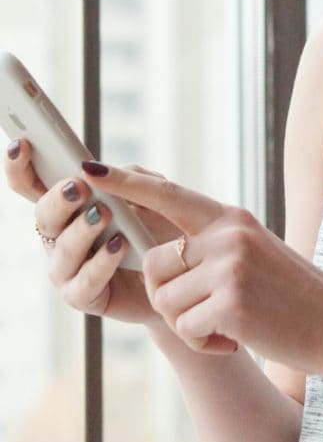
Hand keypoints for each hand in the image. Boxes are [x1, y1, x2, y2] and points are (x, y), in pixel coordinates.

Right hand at [3, 138, 179, 327]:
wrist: (185, 279)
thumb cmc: (163, 235)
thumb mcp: (154, 198)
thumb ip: (130, 179)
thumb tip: (99, 169)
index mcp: (67, 208)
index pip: (30, 185)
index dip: (18, 165)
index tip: (21, 144)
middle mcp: (60, 238)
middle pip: (43, 215)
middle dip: (58, 200)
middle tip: (80, 187)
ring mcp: (68, 269)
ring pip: (62, 248)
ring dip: (82, 230)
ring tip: (104, 214)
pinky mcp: (84, 297)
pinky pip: (85, 280)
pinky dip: (102, 262)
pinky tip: (119, 245)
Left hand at [80, 159, 322, 372]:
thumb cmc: (299, 298)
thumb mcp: (261, 254)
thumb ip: (217, 245)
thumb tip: (166, 255)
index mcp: (234, 220)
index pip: (170, 195)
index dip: (127, 184)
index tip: (90, 172)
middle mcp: (228, 236)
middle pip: (155, 263)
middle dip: (168, 297)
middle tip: (203, 315)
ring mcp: (230, 268)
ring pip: (166, 301)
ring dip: (188, 324)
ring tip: (226, 328)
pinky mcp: (230, 303)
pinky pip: (184, 328)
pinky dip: (204, 344)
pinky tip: (235, 342)